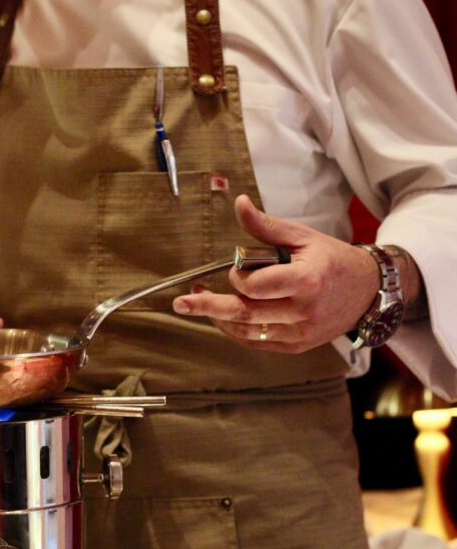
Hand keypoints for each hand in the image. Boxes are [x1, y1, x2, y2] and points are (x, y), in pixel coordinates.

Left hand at [172, 195, 379, 351]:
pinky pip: (258, 342)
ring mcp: (299, 333)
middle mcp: (302, 312)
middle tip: (182, 302)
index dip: (238, 277)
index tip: (236, 268)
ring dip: (219, 318)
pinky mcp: (297, 345)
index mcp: (305, 281)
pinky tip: (223, 318)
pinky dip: (236, 331)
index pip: (255, 286)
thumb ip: (265, 226)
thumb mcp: (301, 236)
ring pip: (247, 331)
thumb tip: (239, 203)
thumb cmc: (332, 259)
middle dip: (208, 306)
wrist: (367, 290)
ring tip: (199, 305)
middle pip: (245, 313)